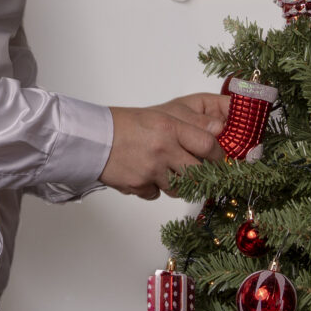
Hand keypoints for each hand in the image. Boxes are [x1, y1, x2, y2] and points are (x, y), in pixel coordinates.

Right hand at [100, 94, 228, 198]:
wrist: (91, 139)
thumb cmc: (125, 125)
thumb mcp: (160, 116)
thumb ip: (190, 124)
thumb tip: (218, 130)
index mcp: (169, 127)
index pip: (207, 144)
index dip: (217, 155)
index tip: (218, 158)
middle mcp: (162, 150)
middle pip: (198, 173)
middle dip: (202, 174)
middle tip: (200, 171)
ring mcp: (151, 171)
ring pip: (179, 188)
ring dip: (177, 182)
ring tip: (166, 169)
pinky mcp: (139, 186)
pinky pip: (157, 194)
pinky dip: (154, 188)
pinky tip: (145, 174)